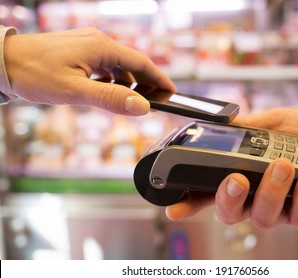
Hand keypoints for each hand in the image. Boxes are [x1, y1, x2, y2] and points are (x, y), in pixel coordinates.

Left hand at [3, 27, 174, 114]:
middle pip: (132, 62)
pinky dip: (113, 79)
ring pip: (118, 64)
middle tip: (153, 102)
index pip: (141, 62)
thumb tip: (141, 106)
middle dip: (145, 82)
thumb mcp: (75, 91)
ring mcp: (88, 45)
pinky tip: (108, 90)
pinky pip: (105, 65)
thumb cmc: (34, 73)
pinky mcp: (79, 51)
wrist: (3, 62)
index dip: (159, 79)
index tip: (171, 92)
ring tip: (131, 100)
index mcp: (101, 47)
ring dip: (128, 82)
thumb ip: (110, 99)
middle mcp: (97, 42)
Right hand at [166, 107, 297, 229]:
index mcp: (245, 177)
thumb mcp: (275, 123)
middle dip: (229, 199)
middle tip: (237, 178)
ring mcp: (284, 210)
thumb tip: (223, 125)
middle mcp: (260, 198)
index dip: (192, 203)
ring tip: (285, 164)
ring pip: (264, 217)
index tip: (176, 208)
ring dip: (271, 190)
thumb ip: (248, 128)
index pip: (212, 194)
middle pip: (231, 214)